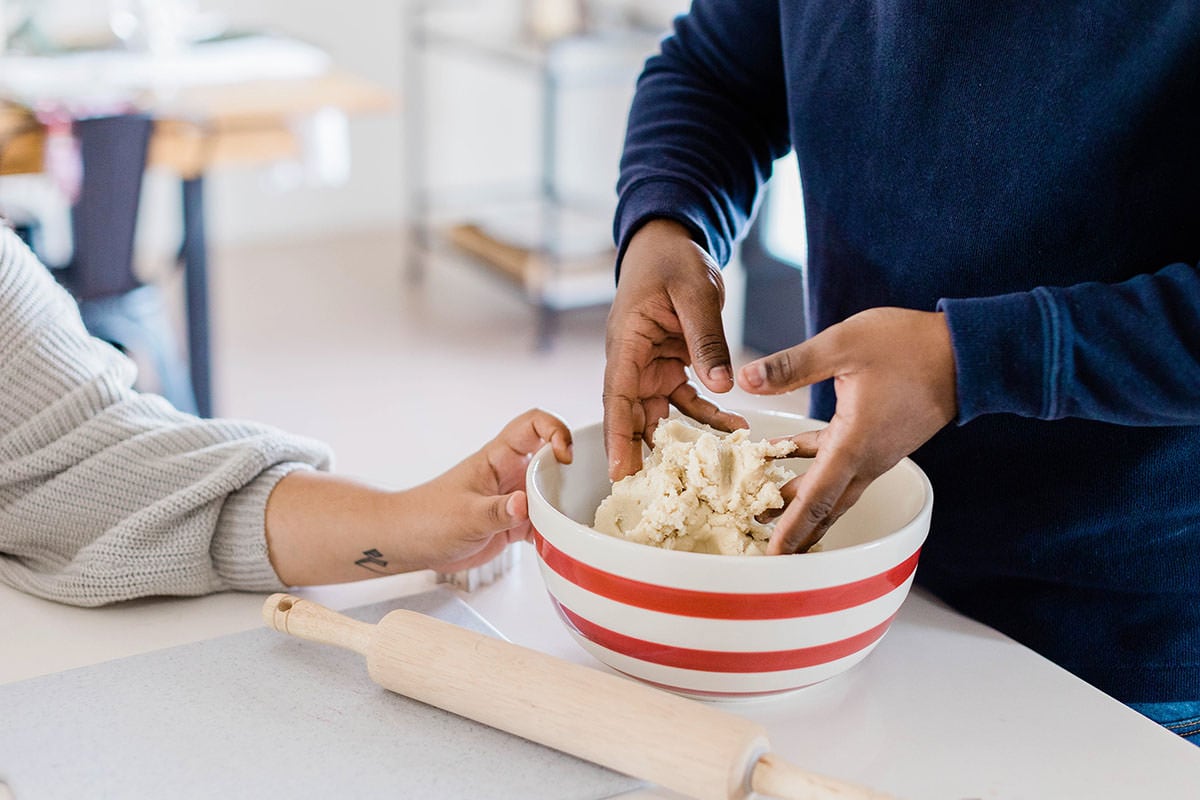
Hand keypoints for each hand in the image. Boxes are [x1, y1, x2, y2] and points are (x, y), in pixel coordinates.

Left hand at [264, 409, 571, 585]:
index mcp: (497, 458)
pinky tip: (558, 543)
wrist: (408, 543)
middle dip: (570, 472)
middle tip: (579, 494)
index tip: (565, 456)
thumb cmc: (427, 520)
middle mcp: (510, 473)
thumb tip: (524, 504)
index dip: (555, 431)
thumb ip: (497, 512)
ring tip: (572, 522)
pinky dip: (554, 531)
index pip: (533, 424)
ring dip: (564, 504)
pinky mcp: (513, 523)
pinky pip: (544, 522)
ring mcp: (513, 498)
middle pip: (552, 458)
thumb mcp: (465, 517)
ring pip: (552, 491)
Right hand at [603, 219, 747, 479]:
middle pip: (632, 416)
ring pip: (660, 415)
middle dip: (642, 454)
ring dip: (682, 441)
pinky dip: (708, 416)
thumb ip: (706, 338)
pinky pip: (687, 401)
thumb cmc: (673, 261)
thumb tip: (721, 385)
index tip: (620, 471)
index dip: (617, 437)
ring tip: (708, 472)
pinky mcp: (670, 368)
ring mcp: (650, 368)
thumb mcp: (695, 294)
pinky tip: (736, 428)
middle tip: (660, 493)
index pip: (616, 397)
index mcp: (626, 343)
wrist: (671, 244)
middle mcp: (631, 362)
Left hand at [738, 308, 956, 553]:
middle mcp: (865, 459)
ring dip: (799, 499)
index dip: (791, 529)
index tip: (773, 557)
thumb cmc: (910, 347)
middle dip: (791, 528)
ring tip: (762, 506)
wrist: (966, 352)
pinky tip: (780, 452)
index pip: (816, 500)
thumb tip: (747, 379)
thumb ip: (792, 365)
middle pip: (823, 506)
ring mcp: (874, 452)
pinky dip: (810, 465)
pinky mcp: (877, 439)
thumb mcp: (843, 346)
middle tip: (758, 544)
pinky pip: (839, 463)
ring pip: (831, 487)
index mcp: (854, 445)